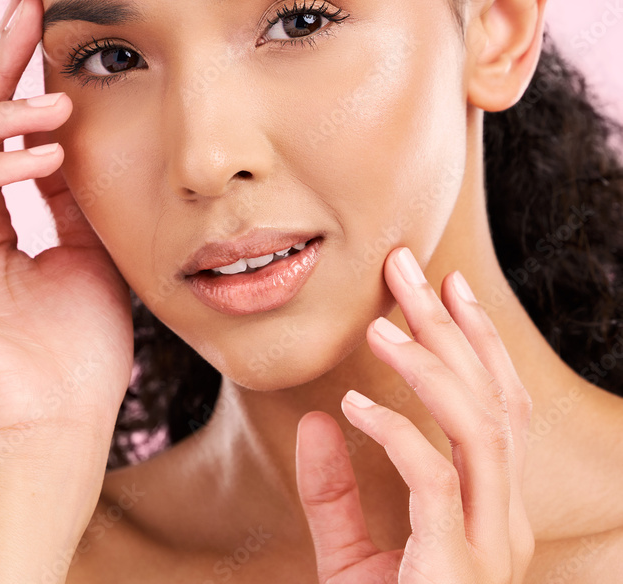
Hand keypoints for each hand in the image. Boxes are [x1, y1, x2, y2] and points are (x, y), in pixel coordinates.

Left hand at [295, 246, 534, 582]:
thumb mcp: (351, 559)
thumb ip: (336, 494)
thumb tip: (320, 421)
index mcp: (487, 511)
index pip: (497, 404)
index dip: (475, 340)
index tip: (443, 284)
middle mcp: (501, 521)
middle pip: (492, 400)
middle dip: (451, 326)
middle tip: (406, 267)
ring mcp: (487, 545)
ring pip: (480, 428)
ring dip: (431, 366)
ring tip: (381, 323)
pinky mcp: (457, 567)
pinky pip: (434, 479)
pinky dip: (396, 432)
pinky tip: (354, 408)